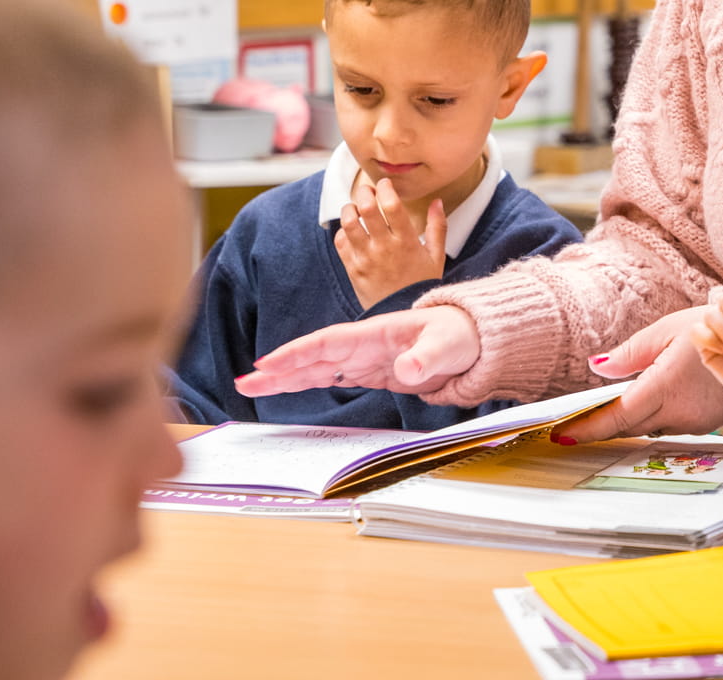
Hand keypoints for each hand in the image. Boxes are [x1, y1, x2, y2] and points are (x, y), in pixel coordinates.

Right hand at [235, 305, 480, 396]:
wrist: (478, 340)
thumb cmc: (463, 335)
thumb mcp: (448, 345)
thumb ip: (427, 357)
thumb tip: (407, 369)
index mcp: (377, 333)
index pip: (328, 342)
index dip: (298, 353)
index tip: (269, 364)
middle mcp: (366, 344)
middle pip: (314, 357)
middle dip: (279, 370)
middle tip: (244, 383)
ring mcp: (368, 358)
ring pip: (318, 368)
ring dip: (286, 378)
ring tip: (251, 387)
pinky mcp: (374, 372)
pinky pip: (334, 377)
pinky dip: (309, 383)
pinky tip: (287, 389)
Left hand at [336, 178, 446, 309]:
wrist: (403, 314)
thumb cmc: (421, 284)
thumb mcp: (436, 256)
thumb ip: (438, 226)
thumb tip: (437, 201)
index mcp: (407, 242)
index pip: (391, 205)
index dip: (386, 188)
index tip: (386, 185)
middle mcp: (384, 248)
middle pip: (366, 208)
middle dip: (364, 192)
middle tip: (368, 191)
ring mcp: (366, 259)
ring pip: (348, 223)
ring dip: (350, 209)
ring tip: (357, 208)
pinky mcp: (352, 269)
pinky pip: (340, 242)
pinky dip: (343, 231)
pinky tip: (353, 231)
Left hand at [550, 307, 722, 442]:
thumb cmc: (716, 332)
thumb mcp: (668, 330)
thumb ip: (631, 352)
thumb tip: (598, 367)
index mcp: (664, 386)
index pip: (617, 416)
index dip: (588, 428)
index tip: (562, 435)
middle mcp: (677, 411)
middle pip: (628, 426)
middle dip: (602, 425)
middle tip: (575, 423)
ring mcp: (692, 421)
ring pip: (648, 427)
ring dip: (629, 420)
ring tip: (606, 411)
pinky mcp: (704, 424)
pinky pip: (668, 424)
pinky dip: (653, 417)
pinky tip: (647, 404)